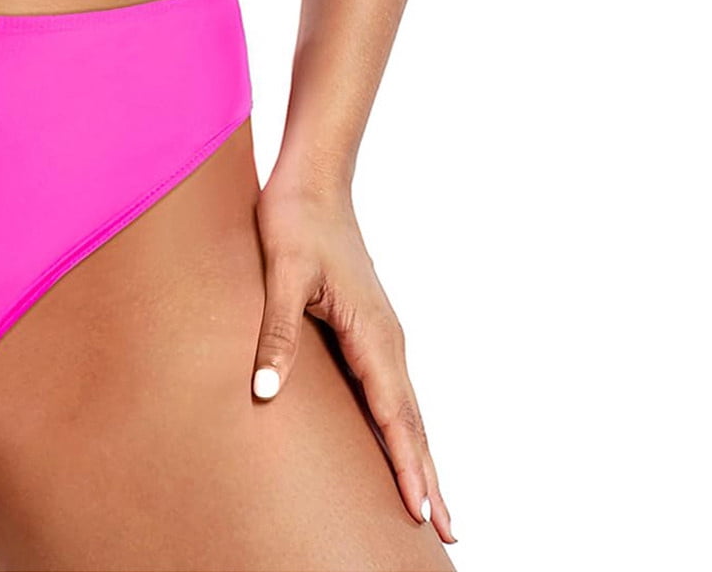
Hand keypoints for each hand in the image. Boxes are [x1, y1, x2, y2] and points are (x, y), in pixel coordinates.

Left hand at [251, 170, 453, 544]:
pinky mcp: (369, 327)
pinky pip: (391, 389)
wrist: (313, 178)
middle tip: (446, 532)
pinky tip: (398, 443)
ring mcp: (381, 333)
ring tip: (432, 506)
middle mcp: (385, 338)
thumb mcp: (281, 273)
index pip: (393, 412)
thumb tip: (265, 391)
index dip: (407, 464)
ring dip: (420, 455)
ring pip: (406, 407)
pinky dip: (403, 426)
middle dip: (428, 476)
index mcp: (371, 331)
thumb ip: (277, 332)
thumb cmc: (295, 220)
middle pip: (411, 421)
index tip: (420, 510)